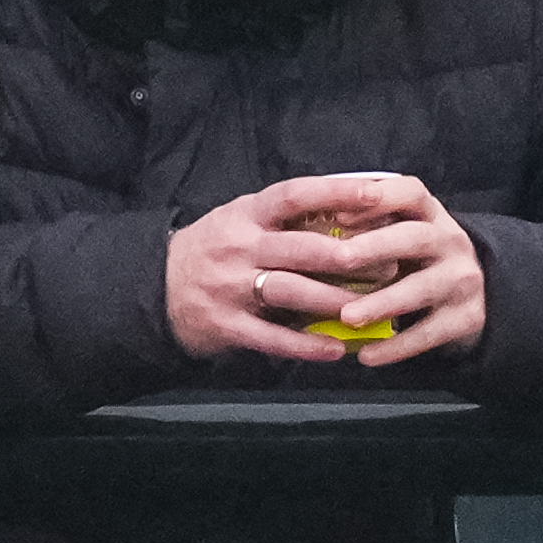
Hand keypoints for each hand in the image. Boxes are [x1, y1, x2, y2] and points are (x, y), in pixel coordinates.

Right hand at [164, 172, 487, 368]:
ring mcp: (230, 287)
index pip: (295, 195)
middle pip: (302, 248)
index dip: (336, 191)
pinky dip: (304, 346)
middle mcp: (239, 246)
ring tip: (370, 309)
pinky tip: (335, 351)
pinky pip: (270, 338)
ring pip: (291, 292)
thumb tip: (350, 213)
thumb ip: (286, 219)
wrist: (151, 289)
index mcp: (246, 214)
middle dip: (351, 257)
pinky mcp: (225, 324)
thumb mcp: (241, 221)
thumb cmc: (212, 251)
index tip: (377, 192)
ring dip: (335, 301)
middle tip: (391, 264)